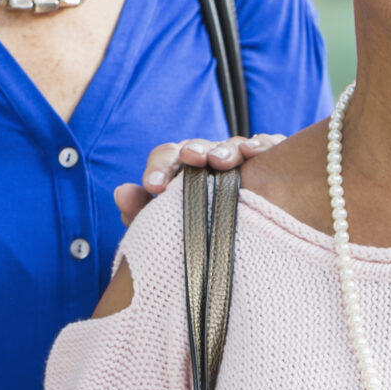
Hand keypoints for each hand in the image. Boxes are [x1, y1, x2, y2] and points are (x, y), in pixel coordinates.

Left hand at [113, 132, 288, 224]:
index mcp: (181, 168)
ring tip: (224, 161)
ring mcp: (239, 157)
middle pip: (200, 146)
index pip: (167, 157)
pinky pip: (267, 145)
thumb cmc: (197, 232)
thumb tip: (121, 192)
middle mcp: (209, 158)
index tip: (153, 187)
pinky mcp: (269, 159)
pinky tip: (260, 150)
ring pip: (233, 144)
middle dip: (195, 150)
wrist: (240, 246)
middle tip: (192, 158)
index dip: (159, 168)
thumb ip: (140, 211)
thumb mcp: (166, 227)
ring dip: (228, 148)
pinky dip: (263, 143)